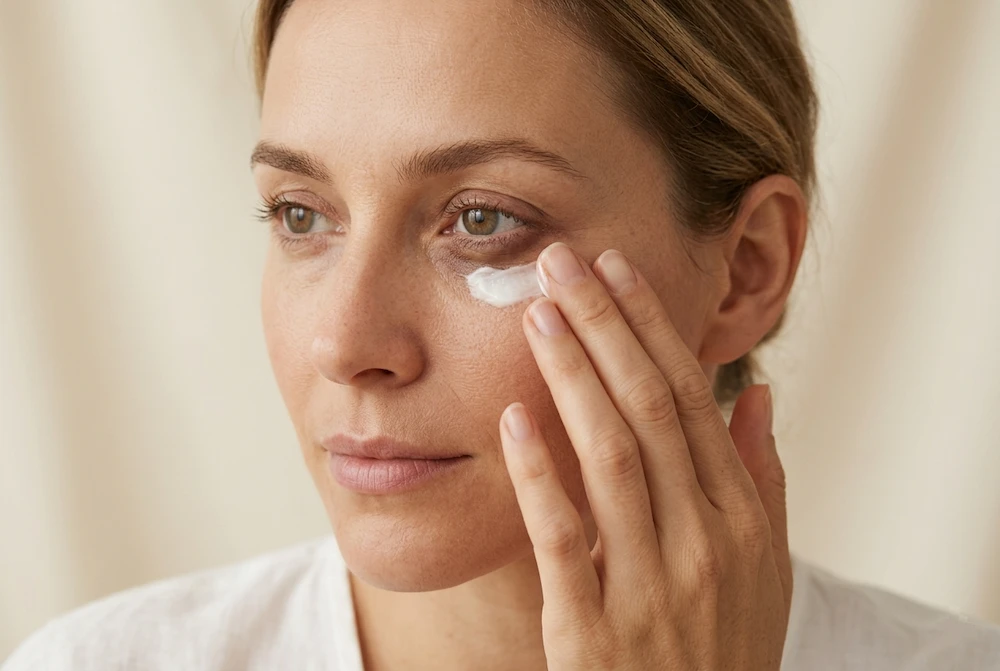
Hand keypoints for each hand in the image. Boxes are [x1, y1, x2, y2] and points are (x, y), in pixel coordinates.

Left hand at [499, 243, 791, 669]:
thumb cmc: (725, 646)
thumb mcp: (767, 569)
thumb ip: (762, 479)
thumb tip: (758, 394)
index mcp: (740, 519)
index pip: (692, 399)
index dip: (651, 329)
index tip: (615, 269)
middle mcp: (701, 541)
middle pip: (650, 408)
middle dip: (604, 326)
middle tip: (560, 262)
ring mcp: (649, 585)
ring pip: (611, 456)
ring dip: (572, 376)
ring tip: (537, 313)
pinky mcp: (592, 630)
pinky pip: (563, 538)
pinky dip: (539, 474)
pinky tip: (513, 416)